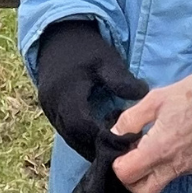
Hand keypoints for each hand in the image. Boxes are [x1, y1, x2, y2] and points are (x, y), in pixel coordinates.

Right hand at [31, 20, 147, 159]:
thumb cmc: (85, 48)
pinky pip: (64, 131)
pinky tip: (97, 140)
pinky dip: (80, 138)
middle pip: (74, 137)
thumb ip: (122, 80)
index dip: (103, 138)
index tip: (124, 144)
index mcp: (66, 93)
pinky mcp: (49, 108)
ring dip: (88, 146)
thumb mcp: (106, 60)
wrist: (58, 35)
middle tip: (120, 157)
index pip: (83, 125)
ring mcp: (48, 108)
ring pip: (68, 137)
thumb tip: (143, 96)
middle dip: (96, 148)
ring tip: (111, 153)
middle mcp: (53, 104)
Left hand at [111, 76, 191, 192]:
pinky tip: (163, 146)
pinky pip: (172, 175)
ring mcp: (186, 169)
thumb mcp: (154, 100)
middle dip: (131, 180)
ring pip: (158, 186)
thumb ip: (130, 120)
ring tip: (146, 148)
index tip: (121, 148)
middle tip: (130, 158)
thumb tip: (114, 135)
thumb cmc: (189, 97)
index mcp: (158, 149)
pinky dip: (162, 168)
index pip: (126, 175)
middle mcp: (172, 166)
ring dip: (146, 174)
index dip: (117, 164)